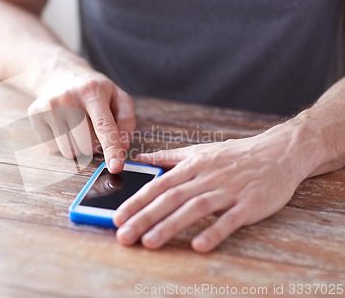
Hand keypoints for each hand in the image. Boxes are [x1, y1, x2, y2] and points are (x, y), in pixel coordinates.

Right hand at [28, 66, 134, 172]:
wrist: (61, 74)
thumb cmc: (94, 91)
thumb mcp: (117, 97)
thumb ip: (126, 121)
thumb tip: (123, 146)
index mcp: (92, 91)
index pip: (103, 125)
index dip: (111, 148)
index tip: (116, 166)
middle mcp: (68, 98)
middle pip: (86, 144)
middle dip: (94, 145)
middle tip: (92, 128)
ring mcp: (49, 107)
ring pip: (70, 151)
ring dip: (78, 147)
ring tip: (78, 127)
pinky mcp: (36, 115)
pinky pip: (54, 149)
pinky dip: (62, 144)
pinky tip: (63, 127)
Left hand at [113, 127, 310, 251]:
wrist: (279, 152)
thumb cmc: (235, 155)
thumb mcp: (200, 151)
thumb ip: (168, 157)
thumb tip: (139, 159)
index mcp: (193, 165)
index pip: (159, 184)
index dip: (137, 200)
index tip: (117, 216)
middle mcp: (207, 177)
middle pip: (171, 197)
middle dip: (145, 217)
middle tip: (124, 235)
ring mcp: (228, 190)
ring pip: (195, 207)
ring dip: (171, 225)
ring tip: (150, 242)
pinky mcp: (250, 204)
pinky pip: (230, 219)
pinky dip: (214, 231)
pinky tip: (199, 245)